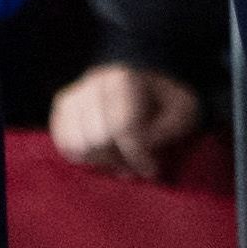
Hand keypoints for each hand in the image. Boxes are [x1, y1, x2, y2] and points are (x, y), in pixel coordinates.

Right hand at [47, 61, 204, 182]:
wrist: (147, 86)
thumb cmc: (167, 104)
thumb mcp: (184, 112)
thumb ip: (167, 129)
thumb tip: (141, 146)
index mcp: (125, 78)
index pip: (123, 127)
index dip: (138, 156)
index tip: (152, 169)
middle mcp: (94, 81)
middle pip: (97, 139)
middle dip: (120, 160)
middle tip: (136, 166)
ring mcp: (75, 93)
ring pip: (76, 144)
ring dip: (101, 162)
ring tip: (120, 161)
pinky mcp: (63, 108)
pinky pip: (63, 142)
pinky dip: (82, 157)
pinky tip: (103, 157)